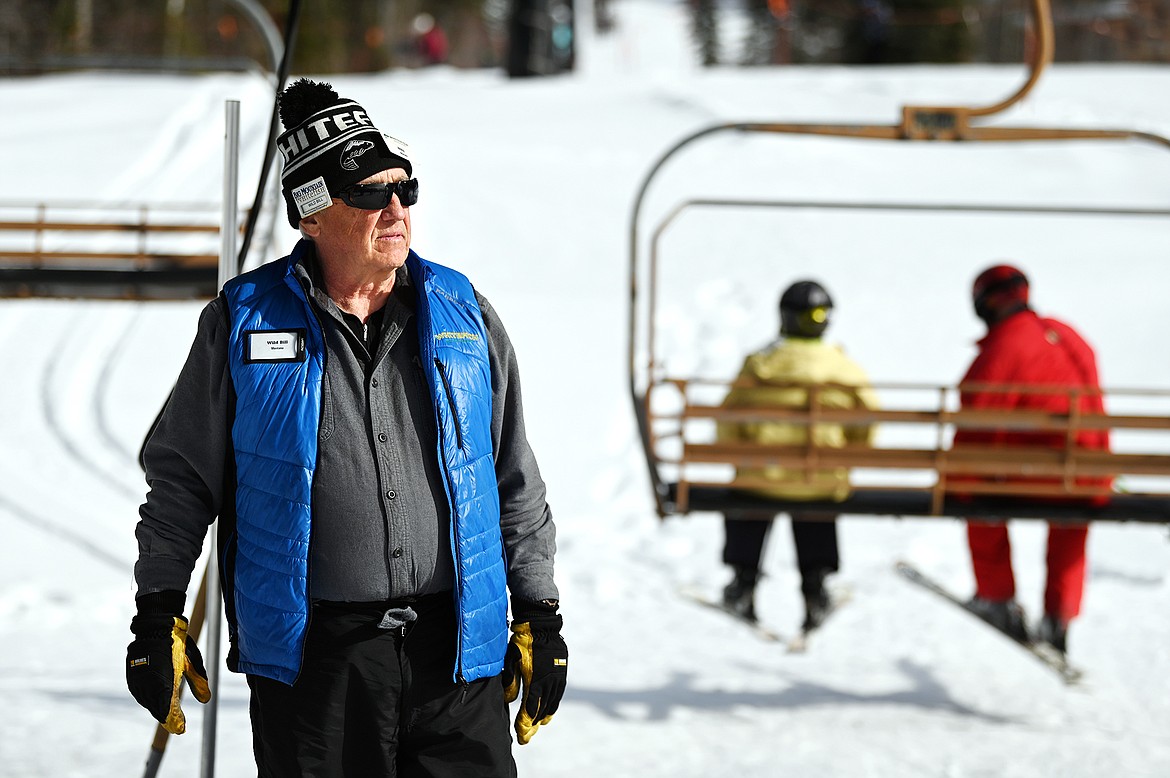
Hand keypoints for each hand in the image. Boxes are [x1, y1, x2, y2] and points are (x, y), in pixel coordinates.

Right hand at [125, 591, 210, 734]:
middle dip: (166, 716)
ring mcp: (137, 677)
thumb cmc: (178, 643)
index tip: (181, 729)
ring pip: (146, 700)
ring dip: (156, 708)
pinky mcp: (132, 674)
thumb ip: (198, 681)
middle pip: (156, 706)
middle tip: (177, 724)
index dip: (174, 718)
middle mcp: (148, 680)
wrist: (156, 624)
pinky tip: (155, 702)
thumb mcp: (191, 662)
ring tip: (167, 715)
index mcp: (165, 677)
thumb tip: (206, 699)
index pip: (168, 705)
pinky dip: (148, 699)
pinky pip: (139, 692)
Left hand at [502, 599, 567, 744]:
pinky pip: (558, 695)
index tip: (521, 737)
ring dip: (543, 717)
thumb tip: (508, 700)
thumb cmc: (523, 642)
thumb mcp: (512, 661)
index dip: (524, 725)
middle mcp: (549, 683)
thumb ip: (510, 682)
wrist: (542, 626)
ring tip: (538, 726)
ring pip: (551, 705)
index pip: (529, 710)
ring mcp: (557, 679)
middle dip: (533, 725)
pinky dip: (552, 706)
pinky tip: (548, 711)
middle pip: (541, 711)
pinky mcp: (562, 674)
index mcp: (535, 681)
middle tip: (526, 736)